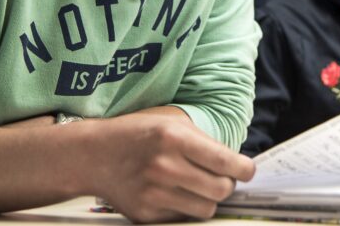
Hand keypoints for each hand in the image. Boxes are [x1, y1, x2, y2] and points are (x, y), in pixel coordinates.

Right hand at [80, 112, 254, 222]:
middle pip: (221, 190)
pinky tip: (174, 192)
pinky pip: (183, 218)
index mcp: (174, 138)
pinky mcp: (146, 214)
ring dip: (208, 199)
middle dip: (227, 185)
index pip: (227, 162)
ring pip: (206, 209)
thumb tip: (236, 166)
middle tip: (221, 177)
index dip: (245, 169)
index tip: (247, 171)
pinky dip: (186, 208)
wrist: (92, 155)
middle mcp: (165, 167)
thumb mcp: (171, 123)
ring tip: (196, 185)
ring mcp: (154, 194)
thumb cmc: (136, 134)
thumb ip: (204, 143)